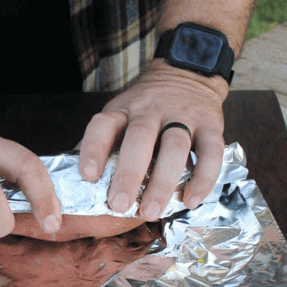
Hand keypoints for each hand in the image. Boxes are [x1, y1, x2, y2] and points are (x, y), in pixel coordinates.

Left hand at [78, 60, 226, 218]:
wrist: (187, 75)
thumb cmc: (145, 107)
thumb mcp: (119, 114)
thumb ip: (103, 143)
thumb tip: (74, 178)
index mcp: (123, 110)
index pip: (103, 125)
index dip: (93, 149)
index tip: (88, 176)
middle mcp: (150, 111)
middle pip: (139, 139)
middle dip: (128, 174)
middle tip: (119, 205)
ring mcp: (183, 116)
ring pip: (175, 147)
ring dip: (163, 182)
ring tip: (151, 211)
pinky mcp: (211, 125)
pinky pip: (211, 152)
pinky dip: (203, 179)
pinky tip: (190, 201)